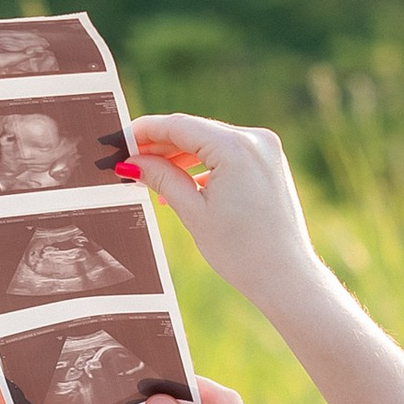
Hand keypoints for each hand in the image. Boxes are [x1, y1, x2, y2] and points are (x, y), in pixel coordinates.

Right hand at [129, 115, 324, 309]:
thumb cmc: (241, 251)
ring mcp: (265, 149)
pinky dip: (203, 166)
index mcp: (236, 147)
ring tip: (147, 176)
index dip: (143, 132)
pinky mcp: (269, 163)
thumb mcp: (193, 212)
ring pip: (209, 142)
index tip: (117, 140)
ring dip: (179, 157)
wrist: (286, 277)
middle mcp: (255, 139)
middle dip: (159, 146)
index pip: (178, 126)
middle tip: (125, 161)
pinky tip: (181, 185)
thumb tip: (130, 161)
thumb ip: (161, 178)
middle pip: (194, 131)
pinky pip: (227, 155)